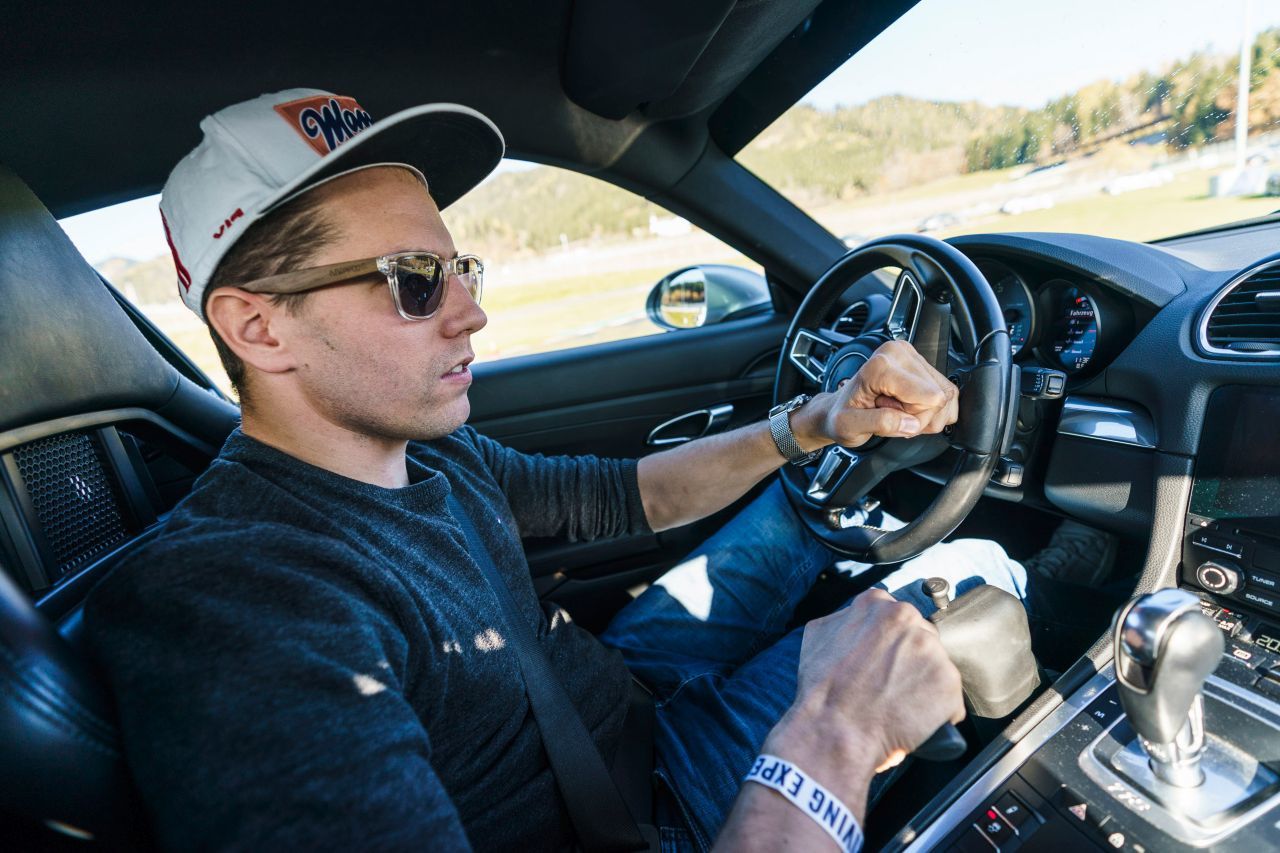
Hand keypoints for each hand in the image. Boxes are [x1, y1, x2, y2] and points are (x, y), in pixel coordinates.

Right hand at [764, 590, 964, 803]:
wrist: (834, 730)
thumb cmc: (823, 690)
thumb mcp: (818, 635)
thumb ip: (843, 619)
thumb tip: (854, 621)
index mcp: (877, 604)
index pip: (896, 619)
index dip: (891, 643)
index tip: (885, 661)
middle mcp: (909, 619)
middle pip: (920, 637)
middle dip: (910, 660)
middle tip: (891, 685)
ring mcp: (932, 649)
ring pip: (935, 666)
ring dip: (923, 684)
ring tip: (900, 705)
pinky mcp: (948, 681)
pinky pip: (949, 698)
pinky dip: (937, 712)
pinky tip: (914, 720)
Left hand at [793, 339, 958, 448]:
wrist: (839, 408)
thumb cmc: (842, 415)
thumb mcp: (849, 426)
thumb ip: (879, 423)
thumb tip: (910, 423)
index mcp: (881, 365)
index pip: (929, 397)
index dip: (912, 416)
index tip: (886, 412)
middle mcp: (899, 353)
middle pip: (940, 397)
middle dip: (917, 417)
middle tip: (889, 413)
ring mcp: (913, 356)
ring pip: (946, 396)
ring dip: (924, 414)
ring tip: (896, 410)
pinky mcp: (923, 364)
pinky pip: (947, 394)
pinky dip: (930, 409)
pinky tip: (907, 408)